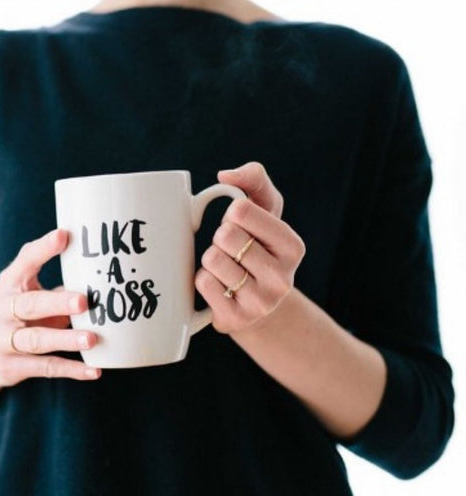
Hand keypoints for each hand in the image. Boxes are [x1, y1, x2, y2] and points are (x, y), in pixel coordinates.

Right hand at [0, 228, 100, 385]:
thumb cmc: (20, 315)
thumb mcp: (30, 293)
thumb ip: (58, 285)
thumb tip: (103, 274)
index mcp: (9, 284)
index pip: (24, 263)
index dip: (43, 249)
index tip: (64, 236)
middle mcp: (0, 310)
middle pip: (29, 305)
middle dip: (57, 303)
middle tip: (84, 301)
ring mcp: (1, 341)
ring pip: (36, 340)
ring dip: (66, 339)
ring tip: (93, 339)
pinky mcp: (10, 367)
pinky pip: (45, 368)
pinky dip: (71, 370)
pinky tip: (94, 370)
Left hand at [195, 161, 305, 334]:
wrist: (257, 303)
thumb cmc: (258, 246)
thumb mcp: (265, 210)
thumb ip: (254, 179)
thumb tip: (225, 176)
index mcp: (293, 247)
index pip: (241, 211)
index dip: (232, 214)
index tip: (241, 226)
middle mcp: (283, 278)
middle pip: (225, 235)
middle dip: (220, 237)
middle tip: (232, 250)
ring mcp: (261, 303)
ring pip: (212, 259)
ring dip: (211, 260)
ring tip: (226, 268)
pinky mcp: (236, 320)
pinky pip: (203, 283)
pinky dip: (203, 279)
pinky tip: (219, 286)